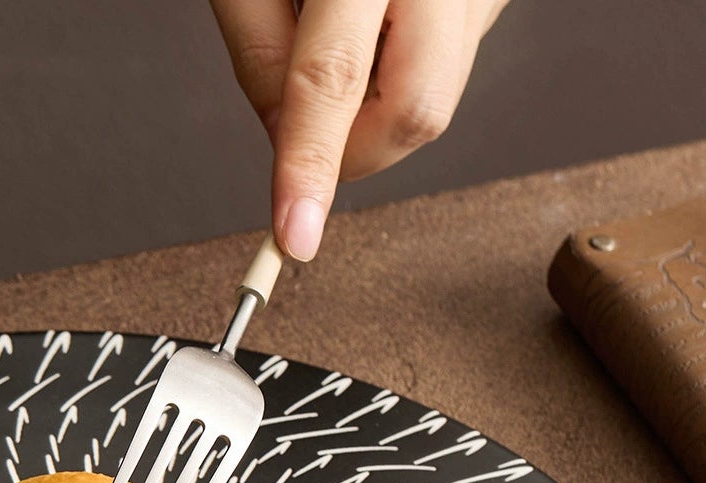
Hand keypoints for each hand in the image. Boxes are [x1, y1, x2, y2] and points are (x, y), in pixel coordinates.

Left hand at [210, 0, 507, 259]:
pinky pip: (443, 68)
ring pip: (431, 103)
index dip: (309, 167)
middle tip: (305, 134)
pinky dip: (395, 72)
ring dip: (370, 107)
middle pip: (415, 114)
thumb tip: (285, 141)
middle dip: (351, 151)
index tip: (293, 238)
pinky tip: (376, 20)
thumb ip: (262, 54)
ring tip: (342, 31)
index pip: (336, 80)